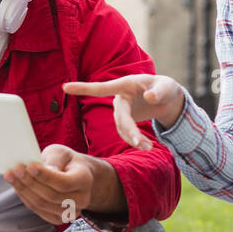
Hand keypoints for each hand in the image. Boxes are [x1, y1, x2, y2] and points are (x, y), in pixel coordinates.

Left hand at [2, 144, 95, 224]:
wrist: (73, 175)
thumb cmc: (65, 161)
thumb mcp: (61, 153)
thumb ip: (54, 160)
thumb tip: (44, 170)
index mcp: (85, 180)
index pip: (64, 183)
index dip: (45, 176)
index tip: (29, 166)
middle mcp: (82, 199)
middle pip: (51, 196)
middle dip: (30, 182)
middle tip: (15, 169)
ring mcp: (71, 212)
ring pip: (42, 204)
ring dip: (23, 190)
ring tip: (10, 175)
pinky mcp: (58, 219)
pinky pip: (37, 210)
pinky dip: (25, 197)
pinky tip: (17, 185)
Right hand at [63, 74, 184, 149]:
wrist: (166, 99)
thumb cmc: (165, 88)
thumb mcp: (167, 87)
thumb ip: (159, 92)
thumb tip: (150, 97)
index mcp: (125, 84)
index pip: (102, 88)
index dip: (83, 88)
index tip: (65, 87)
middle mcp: (119, 97)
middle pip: (119, 117)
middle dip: (129, 130)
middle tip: (141, 144)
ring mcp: (121, 109)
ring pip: (121, 128)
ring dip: (134, 139)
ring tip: (149, 147)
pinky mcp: (124, 120)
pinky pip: (125, 133)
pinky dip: (135, 141)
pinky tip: (146, 146)